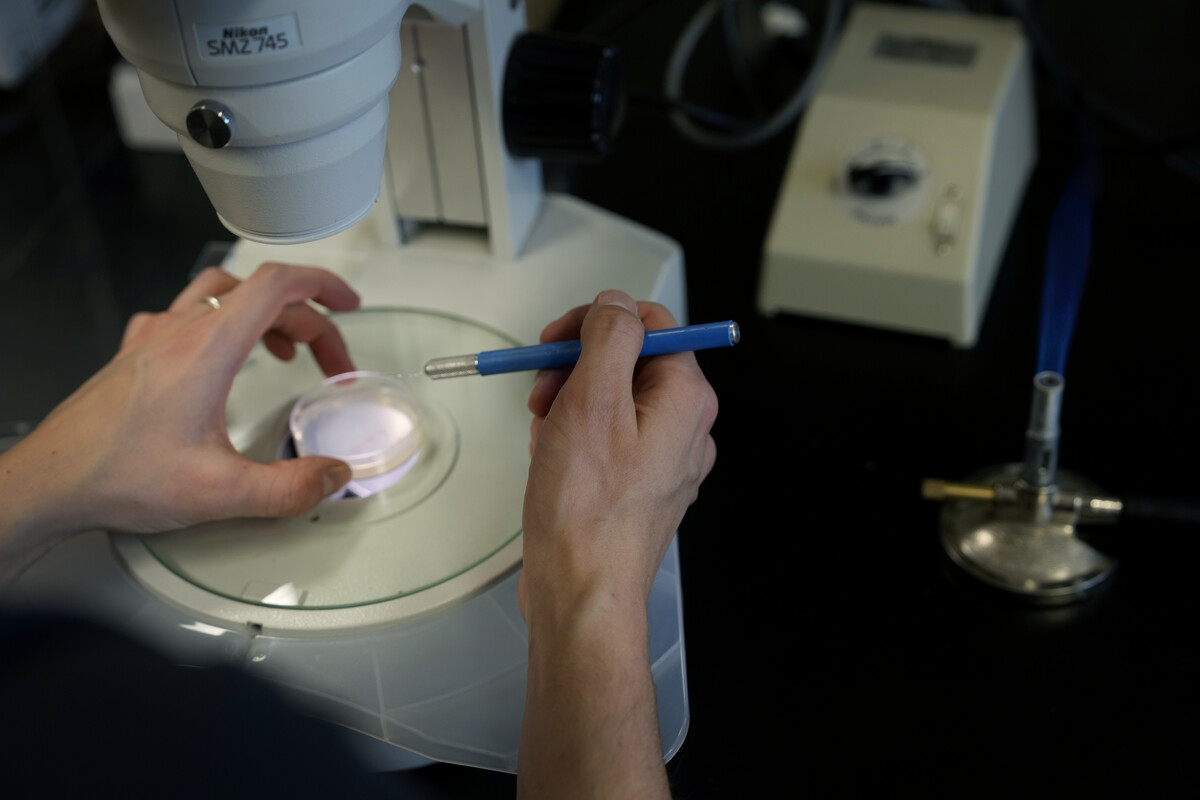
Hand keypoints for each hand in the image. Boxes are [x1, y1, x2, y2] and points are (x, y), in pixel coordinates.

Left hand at [0, 263, 359, 582]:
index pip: (277, 284)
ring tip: (285, 347)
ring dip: (265, 313)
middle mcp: (179, 331)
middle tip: (329, 364)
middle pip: (259, 295)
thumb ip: (289, 488)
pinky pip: (186, 314)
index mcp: (207, 347)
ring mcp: (153, 338)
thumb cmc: (116, 475)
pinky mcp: (135, 354)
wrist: (49, 482)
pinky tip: (221, 356)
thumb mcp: (219, 492)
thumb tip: (332, 476)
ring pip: (221, 295)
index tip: (348, 304)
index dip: (323, 285)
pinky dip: (221, 323)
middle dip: (308, 323)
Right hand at [519, 290, 718, 621]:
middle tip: (543, 390)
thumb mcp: (592, 401)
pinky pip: (603, 439)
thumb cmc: (588, 513)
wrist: (581, 593)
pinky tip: (551, 458)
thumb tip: (617, 303)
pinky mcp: (636, 486)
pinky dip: (571, 438)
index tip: (558, 339)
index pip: (650, 323)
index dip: (597, 322)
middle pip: (627, 361)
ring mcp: (661, 460)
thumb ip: (610, 338)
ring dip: (568, 404)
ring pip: (610, 401)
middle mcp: (684, 428)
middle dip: (575, 368)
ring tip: (545, 434)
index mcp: (687, 399)